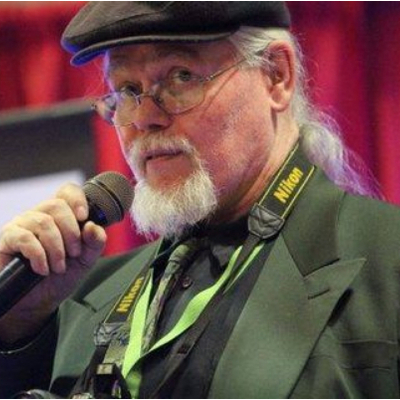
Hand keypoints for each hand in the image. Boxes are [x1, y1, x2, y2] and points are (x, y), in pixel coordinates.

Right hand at [0, 183, 106, 343]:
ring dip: (56, 248)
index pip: (67, 191)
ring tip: (59, 267)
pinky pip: (25, 238)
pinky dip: (39, 255)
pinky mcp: (8, 238)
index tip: (84, 217)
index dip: (77, 199)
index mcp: (61, 216)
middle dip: (71, 232)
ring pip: (43, 222)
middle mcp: (40, 215)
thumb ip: (94, 243)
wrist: (37, 302)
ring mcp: (22, 225)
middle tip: (74, 254)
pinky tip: (43, 269)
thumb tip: (92, 226)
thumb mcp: (85, 260)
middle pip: (57, 206)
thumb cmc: (60, 277)